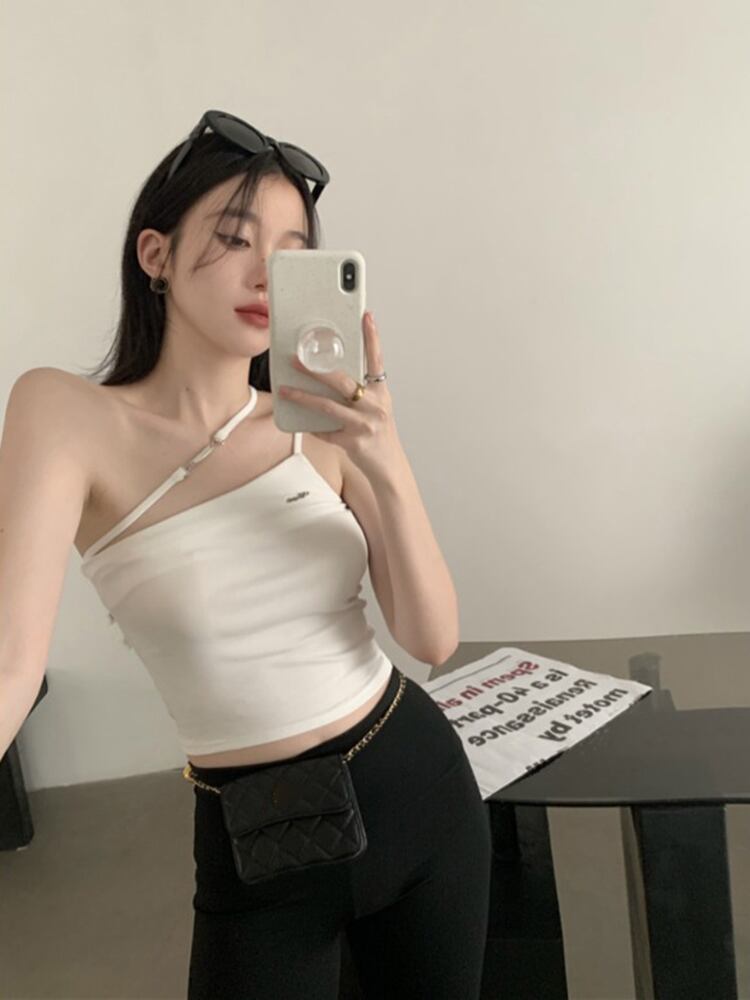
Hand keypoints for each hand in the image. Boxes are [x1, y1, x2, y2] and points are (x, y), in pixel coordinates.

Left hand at [276, 311, 401, 482]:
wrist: (389, 467)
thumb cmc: (379, 435)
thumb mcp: (376, 409)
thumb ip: (359, 393)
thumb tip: (330, 378)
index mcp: (381, 394)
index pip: (376, 360)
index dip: (372, 337)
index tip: (366, 316)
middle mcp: (375, 406)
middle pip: (342, 381)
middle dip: (316, 369)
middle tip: (296, 359)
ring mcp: (364, 425)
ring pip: (327, 406)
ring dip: (303, 397)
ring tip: (286, 390)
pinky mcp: (353, 442)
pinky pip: (325, 431)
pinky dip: (313, 427)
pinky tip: (303, 423)